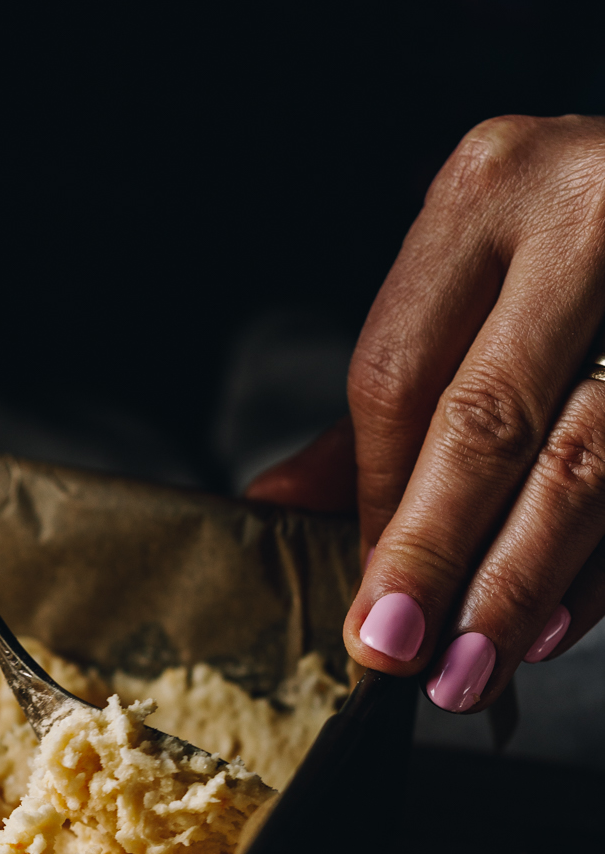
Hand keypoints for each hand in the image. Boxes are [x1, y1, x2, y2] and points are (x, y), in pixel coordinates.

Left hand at [249, 116, 604, 711]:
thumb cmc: (585, 231)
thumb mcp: (480, 266)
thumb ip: (390, 387)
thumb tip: (278, 505)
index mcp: (490, 190)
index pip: (400, 371)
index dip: (379, 501)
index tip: (367, 596)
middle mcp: (585, 217)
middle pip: (487, 419)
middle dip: (436, 553)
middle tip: (398, 652)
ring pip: (589, 459)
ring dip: (527, 581)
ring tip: (476, 664)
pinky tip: (561, 622)